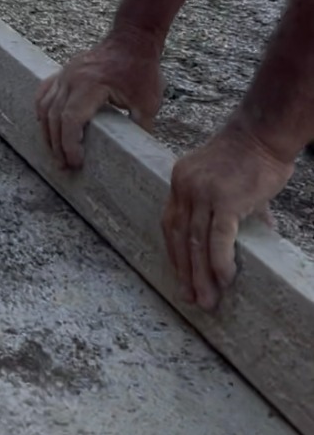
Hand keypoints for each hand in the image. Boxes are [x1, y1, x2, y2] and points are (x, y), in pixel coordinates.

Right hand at [36, 31, 162, 169]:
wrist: (132, 37)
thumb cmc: (141, 67)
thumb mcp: (148, 101)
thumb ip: (140, 128)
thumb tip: (137, 154)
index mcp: (90, 85)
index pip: (70, 119)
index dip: (69, 144)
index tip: (76, 162)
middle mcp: (72, 78)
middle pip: (54, 116)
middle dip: (57, 144)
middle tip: (64, 166)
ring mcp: (65, 73)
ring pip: (45, 105)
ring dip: (47, 131)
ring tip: (55, 152)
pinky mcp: (65, 71)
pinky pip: (45, 92)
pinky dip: (42, 110)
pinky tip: (44, 124)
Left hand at [163, 122, 294, 310]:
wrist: (263, 133)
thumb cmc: (249, 156)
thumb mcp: (225, 183)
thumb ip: (227, 211)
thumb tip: (244, 241)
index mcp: (180, 181)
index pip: (170, 224)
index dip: (175, 254)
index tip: (181, 278)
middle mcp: (185, 186)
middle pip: (180, 236)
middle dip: (185, 272)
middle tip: (192, 299)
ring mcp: (203, 192)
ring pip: (197, 242)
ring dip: (202, 276)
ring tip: (209, 301)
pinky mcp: (225, 199)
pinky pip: (219, 237)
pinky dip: (220, 262)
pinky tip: (226, 280)